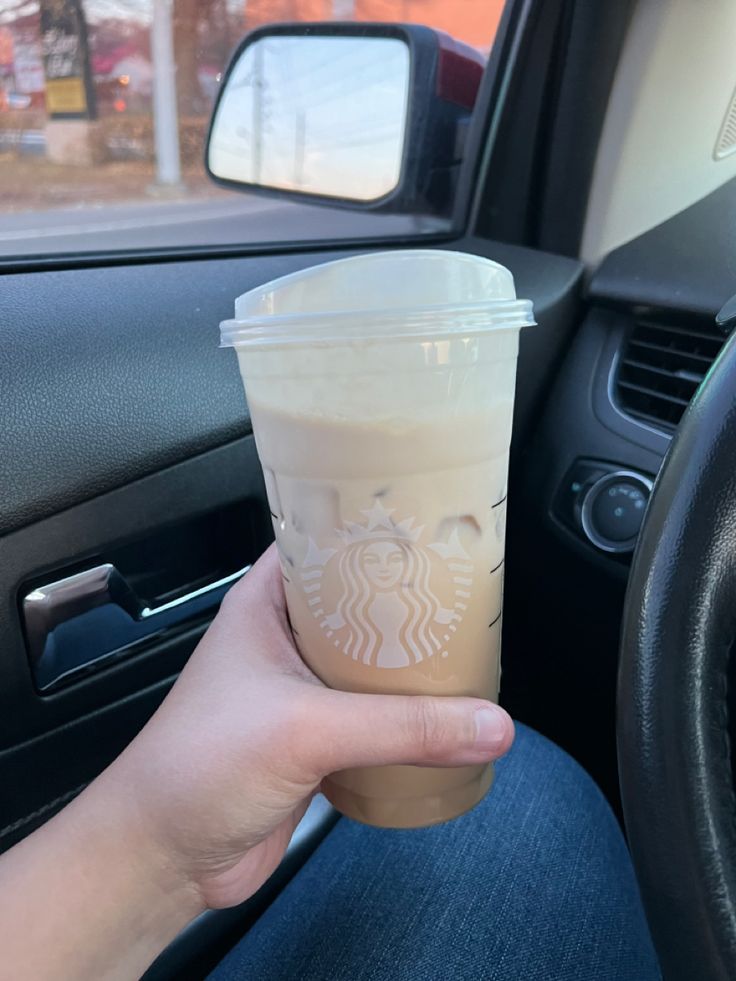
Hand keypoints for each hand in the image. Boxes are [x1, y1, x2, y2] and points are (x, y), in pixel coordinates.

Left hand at [107, 545, 514, 910]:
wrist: (164, 858)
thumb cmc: (203, 766)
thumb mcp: (306, 729)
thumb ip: (402, 727)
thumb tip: (493, 726)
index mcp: (267, 603)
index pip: (328, 544)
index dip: (379, 534)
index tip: (438, 532)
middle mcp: (286, 639)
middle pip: (361, 607)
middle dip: (412, 605)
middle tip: (473, 596)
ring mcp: (301, 692)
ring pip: (370, 667)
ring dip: (414, 667)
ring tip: (473, 651)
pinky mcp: (315, 743)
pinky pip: (371, 719)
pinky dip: (406, 719)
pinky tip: (447, 716)